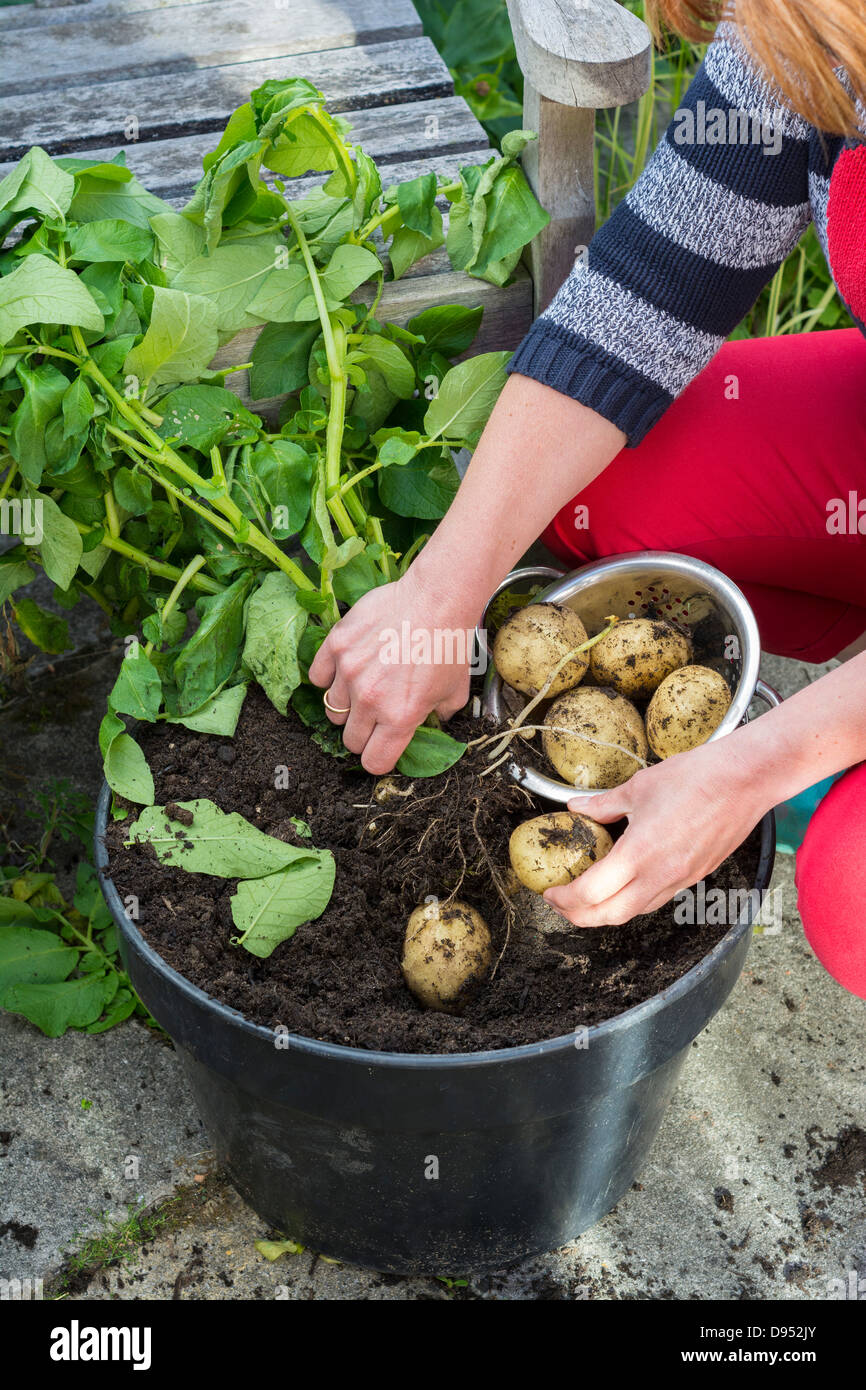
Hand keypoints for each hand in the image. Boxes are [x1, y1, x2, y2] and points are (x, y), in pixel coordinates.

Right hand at [308, 566, 473, 773]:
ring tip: (366, 685)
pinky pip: (317, 678)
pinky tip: (347, 668)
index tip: (382, 747)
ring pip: (333, 710)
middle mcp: (370, 700)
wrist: (436, 600)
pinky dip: (328, 677)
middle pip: (351, 740)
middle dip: (364, 733)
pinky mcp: (336, 646)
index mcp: (400, 717)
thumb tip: (433, 725)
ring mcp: (349, 673)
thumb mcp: (455, 691)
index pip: (374, 762)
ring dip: (347, 705)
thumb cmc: (448, 644)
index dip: (379, 758)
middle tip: (376, 714)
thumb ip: (441, 717)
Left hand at [543, 734, 768, 926]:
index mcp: (639, 854)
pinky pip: (658, 899)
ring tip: (587, 897)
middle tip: (560, 903)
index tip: (549, 891)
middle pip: (610, 916)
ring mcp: (681, 880)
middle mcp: (660, 875)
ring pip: (636, 912)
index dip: (563, 899)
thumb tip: (577, 808)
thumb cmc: (696, 777)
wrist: (746, 780)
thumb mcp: (638, 787)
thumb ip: (603, 804)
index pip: (590, 894)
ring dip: (606, 912)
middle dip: (579, 916)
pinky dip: (633, 900)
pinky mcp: (696, 876)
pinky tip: (624, 884)